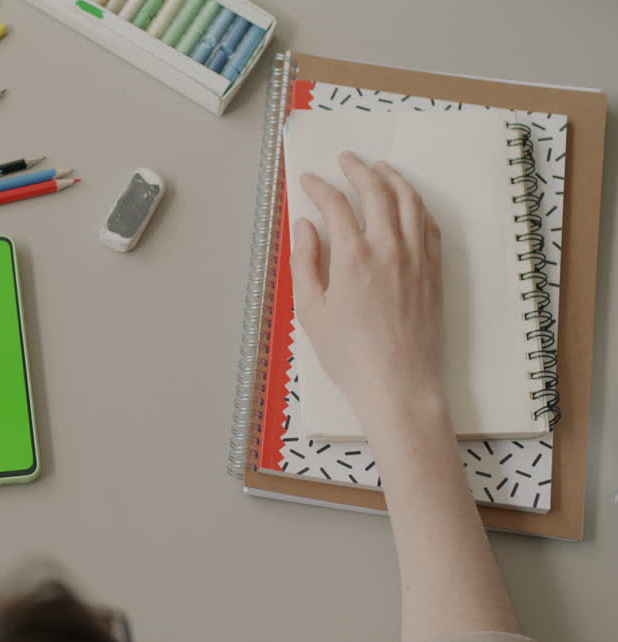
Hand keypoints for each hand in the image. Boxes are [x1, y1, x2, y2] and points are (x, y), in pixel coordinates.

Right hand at [291, 152, 444, 426]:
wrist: (398, 384)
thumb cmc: (350, 355)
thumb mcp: (311, 311)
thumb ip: (305, 263)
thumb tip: (305, 227)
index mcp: (352, 257)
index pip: (335, 205)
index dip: (319, 187)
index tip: (309, 181)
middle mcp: (388, 249)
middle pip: (376, 191)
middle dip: (358, 169)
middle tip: (346, 160)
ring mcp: (416, 258)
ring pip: (409, 201)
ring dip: (392, 178)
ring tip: (379, 168)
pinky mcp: (434, 271)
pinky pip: (428, 225)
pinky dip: (416, 205)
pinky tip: (407, 203)